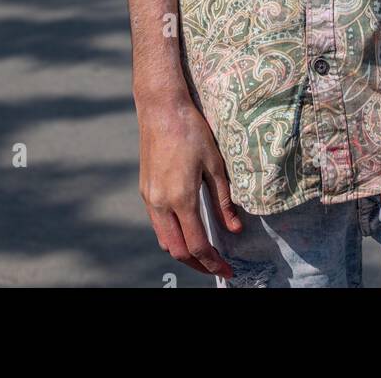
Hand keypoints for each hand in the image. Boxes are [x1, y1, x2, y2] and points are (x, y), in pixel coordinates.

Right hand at [136, 88, 241, 277]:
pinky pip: (157, 224)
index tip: (227, 271)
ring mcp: (149, 198)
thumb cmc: (191, 130)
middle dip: (197, 264)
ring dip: (182, 251)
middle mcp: (160, 203)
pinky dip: (172, 235)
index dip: (213, 263)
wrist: (161, 108)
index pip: (197, 245)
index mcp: (180, 198)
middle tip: (216, 267)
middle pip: (177, 250)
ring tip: (203, 252)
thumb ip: (224, 200)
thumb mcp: (214, 164)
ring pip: (164, 239)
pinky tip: (186, 229)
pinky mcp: (145, 190)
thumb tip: (235, 228)